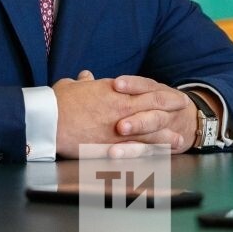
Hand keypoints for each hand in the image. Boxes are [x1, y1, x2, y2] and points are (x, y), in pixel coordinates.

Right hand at [52, 74, 196, 157]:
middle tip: (184, 108)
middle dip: (171, 106)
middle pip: (154, 103)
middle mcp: (122, 105)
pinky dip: (155, 150)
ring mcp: (121, 125)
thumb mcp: (71, 86)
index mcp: (112, 90)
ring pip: (152, 128)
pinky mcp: (115, 144)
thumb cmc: (57, 102)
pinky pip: (141, 147)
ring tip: (180, 138)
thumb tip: (86, 76)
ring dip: (168, 133)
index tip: (165, 95)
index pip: (142, 88)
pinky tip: (163, 154)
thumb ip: (82, 82)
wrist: (49, 119)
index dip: (156, 91)